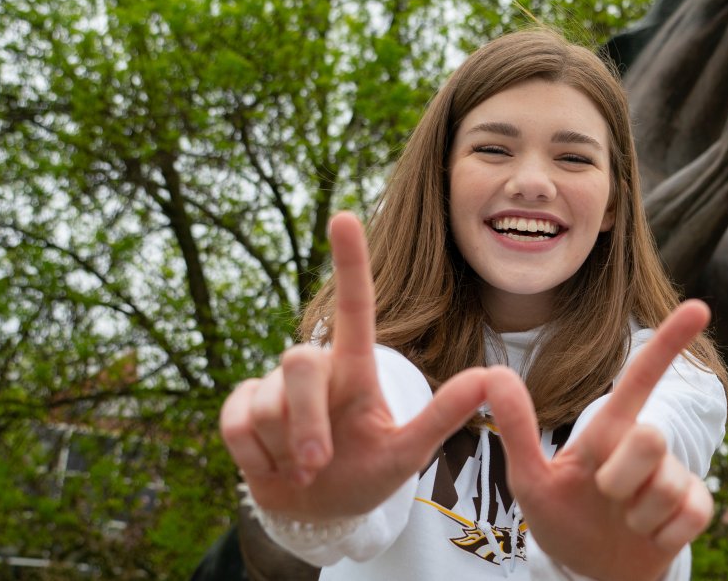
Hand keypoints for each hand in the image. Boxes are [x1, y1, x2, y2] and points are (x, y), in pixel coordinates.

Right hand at [220, 212, 489, 521]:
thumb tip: (490, 378)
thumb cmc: (367, 474)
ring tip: (305, 467)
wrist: (319, 511)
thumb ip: (443, 416)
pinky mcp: (238, 407)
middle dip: (307, 422)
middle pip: (298, 363)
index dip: (349, 262)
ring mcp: (272, 386)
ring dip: (286, 447)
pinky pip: (236, 425)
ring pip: (267, 403)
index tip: (344, 216)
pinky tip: (274, 467)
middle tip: (319, 463)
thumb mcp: (408, 453)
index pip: (355, 309)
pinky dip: (257, 458)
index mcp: (356, 369)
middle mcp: (315, 368)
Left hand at [486, 300, 715, 580]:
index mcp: (609, 431)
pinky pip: (689, 516)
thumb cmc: (562, 515)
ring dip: (638, 515)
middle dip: (621, 477)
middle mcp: (646, 447)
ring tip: (625, 521)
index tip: (699, 307)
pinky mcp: (696, 508)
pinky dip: (662, 534)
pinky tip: (648, 535)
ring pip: (667, 486)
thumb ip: (516, 429)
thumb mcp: (529, 479)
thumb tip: (492, 374)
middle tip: (604, 495)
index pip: (640, 380)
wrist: (593, 569)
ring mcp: (674, 476)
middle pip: (650, 437)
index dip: (668, 343)